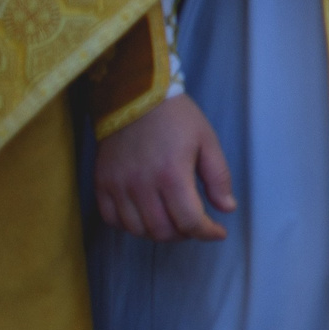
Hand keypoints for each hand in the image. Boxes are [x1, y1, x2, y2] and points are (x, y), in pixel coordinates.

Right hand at [94, 93, 234, 241]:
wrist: (135, 95)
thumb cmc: (176, 117)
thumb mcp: (207, 140)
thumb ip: (218, 177)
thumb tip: (227, 208)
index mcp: (172, 174)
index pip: (189, 221)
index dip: (207, 233)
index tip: (218, 232)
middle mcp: (142, 185)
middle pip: (162, 231)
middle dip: (185, 234)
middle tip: (196, 225)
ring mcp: (118, 186)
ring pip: (137, 230)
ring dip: (159, 233)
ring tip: (173, 221)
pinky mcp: (101, 184)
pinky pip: (111, 220)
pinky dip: (130, 225)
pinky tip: (145, 215)